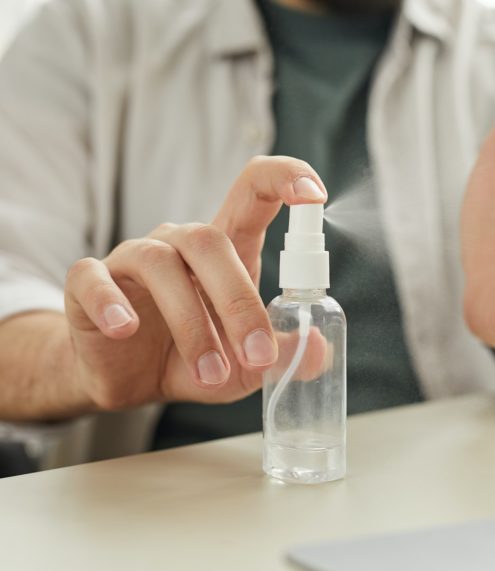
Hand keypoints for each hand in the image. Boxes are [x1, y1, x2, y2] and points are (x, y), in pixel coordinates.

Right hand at [63, 157, 328, 410]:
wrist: (129, 382)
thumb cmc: (197, 359)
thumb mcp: (248, 367)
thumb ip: (284, 356)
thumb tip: (320, 349)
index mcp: (227, 249)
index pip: (254, 192)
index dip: (284, 179)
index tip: (315, 194)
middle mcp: (180, 243)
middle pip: (209, 240)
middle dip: (239, 301)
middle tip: (257, 355)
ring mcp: (133, 259)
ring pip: (161, 264)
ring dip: (191, 324)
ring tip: (211, 374)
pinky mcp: (88, 283)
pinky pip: (93, 278)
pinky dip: (111, 302)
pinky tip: (126, 328)